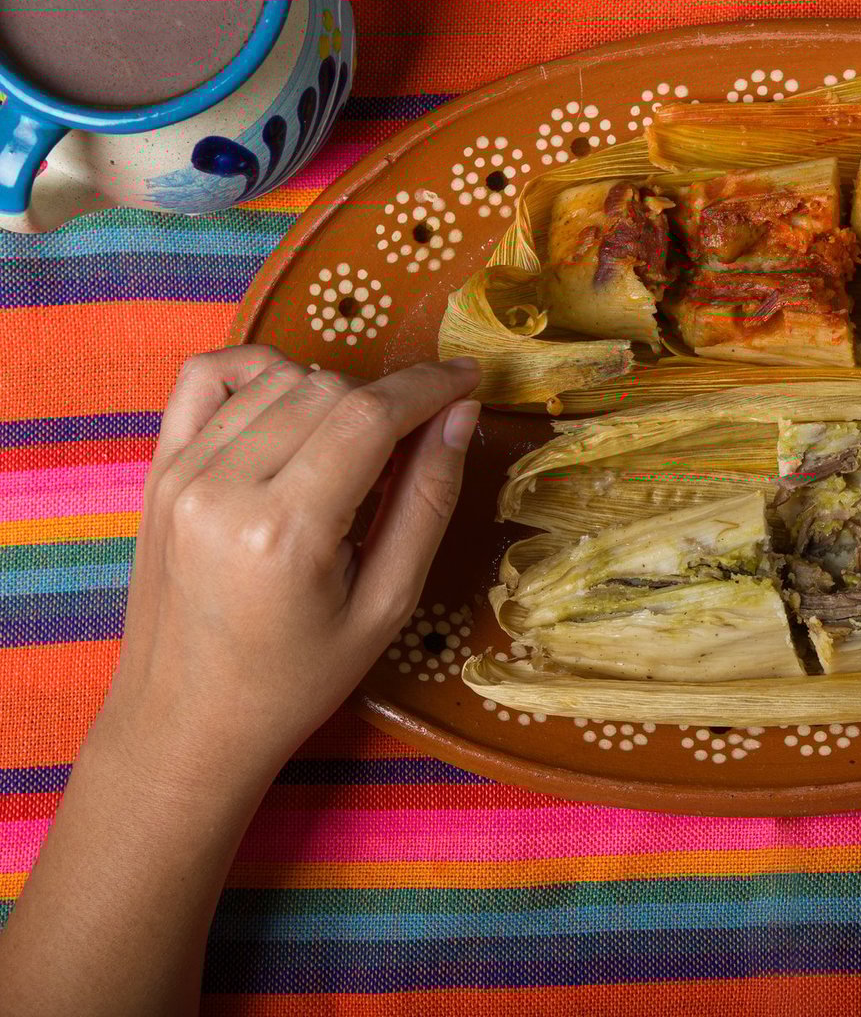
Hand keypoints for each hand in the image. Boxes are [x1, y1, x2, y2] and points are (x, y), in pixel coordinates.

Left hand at [115, 345, 481, 769]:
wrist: (186, 722)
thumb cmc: (296, 681)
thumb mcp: (387, 606)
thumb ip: (427, 501)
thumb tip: (462, 416)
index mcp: (284, 531)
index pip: (369, 416)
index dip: (429, 386)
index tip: (469, 378)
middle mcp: (222, 488)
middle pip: (328, 388)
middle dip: (387, 398)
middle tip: (417, 438)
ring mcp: (181, 473)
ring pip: (279, 378)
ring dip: (334, 392)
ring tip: (356, 449)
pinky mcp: (158, 469)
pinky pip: (210, 378)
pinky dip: (260, 371)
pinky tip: (292, 403)